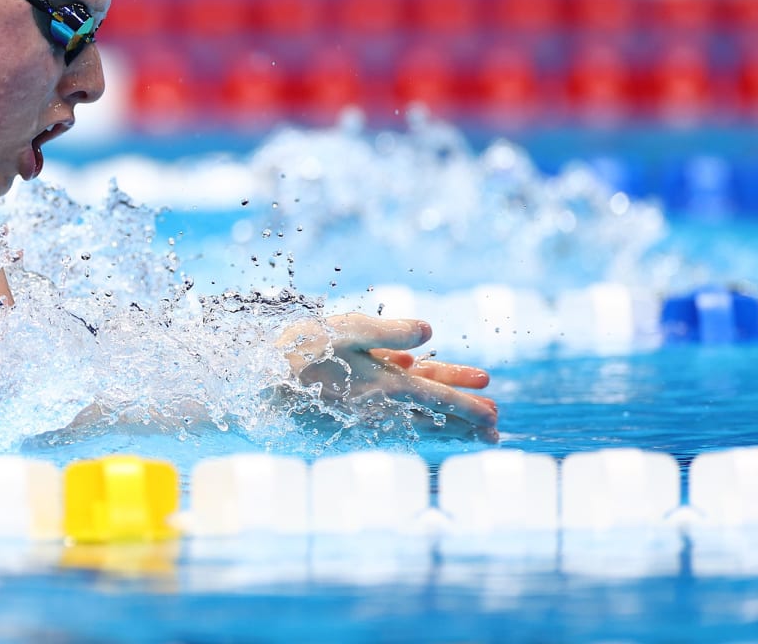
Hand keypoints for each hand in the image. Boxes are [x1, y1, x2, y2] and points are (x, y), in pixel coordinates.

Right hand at [276, 313, 498, 440]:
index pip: (440, 398)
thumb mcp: (351, 328)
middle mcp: (381, 405)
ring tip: (470, 426)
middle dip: (466, 421)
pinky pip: (392, 417)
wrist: (262, 380)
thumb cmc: (304, 348)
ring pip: (416, 419)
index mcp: (388, 384)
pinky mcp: (350, 414)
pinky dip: (413, 415)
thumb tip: (430, 332)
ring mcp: (366, 413)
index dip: (470, 406)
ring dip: (446, 422)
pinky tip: (416, 406)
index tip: (496, 417)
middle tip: (495, 429)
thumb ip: (392, 331)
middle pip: (434, 415)